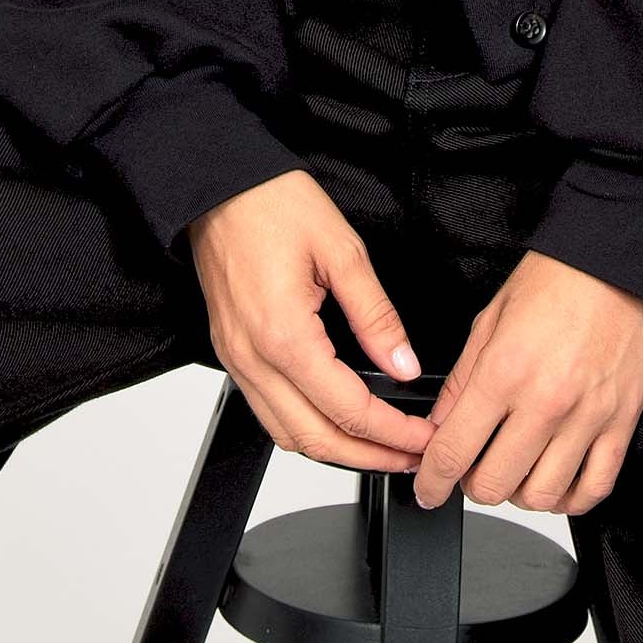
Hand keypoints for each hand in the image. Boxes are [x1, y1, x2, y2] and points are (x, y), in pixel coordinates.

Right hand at [187, 168, 434, 475]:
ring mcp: (236, 359)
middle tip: (412, 457)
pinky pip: (267, 411)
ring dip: (336, 451)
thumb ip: (376, 315)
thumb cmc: (272, 204)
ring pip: (286, 434)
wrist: (218, 185)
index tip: (425, 437)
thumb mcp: (342, 250)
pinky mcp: (231, 352)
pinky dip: (304, 428)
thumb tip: (403, 363)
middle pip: (316, 439)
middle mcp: (253, 357)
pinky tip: (334, 420)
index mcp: (284, 334)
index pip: (349, 409)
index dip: (394, 434)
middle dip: (370, 457)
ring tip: (380, 448)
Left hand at [413, 250, 642, 515]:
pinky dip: (569, 499)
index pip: (453, 452)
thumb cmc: (559, 278)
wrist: (622, 261)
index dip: (431, 481)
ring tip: (512, 473)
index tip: (428, 487)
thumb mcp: (490, 317)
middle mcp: (545, 402)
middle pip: (493, 484)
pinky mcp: (621, 424)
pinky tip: (554, 483)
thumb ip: (461, 378)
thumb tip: (440, 424)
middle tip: (470, 469)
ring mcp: (587, 419)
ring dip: (517, 495)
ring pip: (541, 497)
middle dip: (471, 487)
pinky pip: (594, 489)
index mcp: (504, 371)